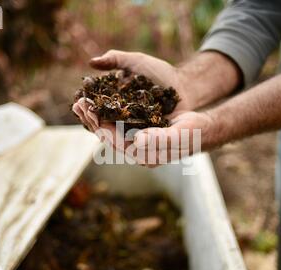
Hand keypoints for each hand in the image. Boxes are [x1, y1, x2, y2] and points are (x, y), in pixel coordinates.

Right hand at [72, 50, 190, 131]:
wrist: (185, 85)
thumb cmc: (160, 72)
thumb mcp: (137, 61)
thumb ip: (115, 59)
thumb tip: (91, 62)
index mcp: (116, 102)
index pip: (96, 110)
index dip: (87, 108)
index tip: (79, 102)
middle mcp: (122, 117)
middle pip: (102, 124)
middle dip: (91, 119)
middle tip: (83, 112)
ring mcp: (134, 128)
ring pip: (114, 134)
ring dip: (103, 130)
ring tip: (96, 124)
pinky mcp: (147, 136)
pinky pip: (132, 139)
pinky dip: (123, 138)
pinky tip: (113, 136)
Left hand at [90, 111, 213, 166]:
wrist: (203, 130)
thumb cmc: (193, 132)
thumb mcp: (178, 134)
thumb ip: (159, 139)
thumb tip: (137, 140)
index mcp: (144, 155)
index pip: (114, 141)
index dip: (98, 125)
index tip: (87, 109)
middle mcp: (137, 152)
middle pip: (108, 136)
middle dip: (92, 120)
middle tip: (77, 103)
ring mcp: (138, 144)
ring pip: (111, 130)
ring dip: (96, 117)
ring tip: (81, 103)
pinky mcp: (139, 134)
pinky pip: (118, 125)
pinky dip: (107, 114)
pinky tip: (98, 105)